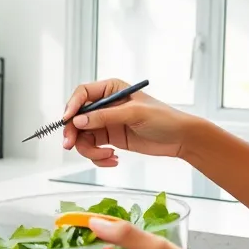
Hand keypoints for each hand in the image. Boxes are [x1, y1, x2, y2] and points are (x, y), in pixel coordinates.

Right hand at [62, 79, 193, 165]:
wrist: (180, 139)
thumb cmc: (163, 118)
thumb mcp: (134, 114)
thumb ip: (105, 117)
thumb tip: (78, 121)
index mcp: (111, 90)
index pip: (83, 94)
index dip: (72, 106)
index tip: (67, 121)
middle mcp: (105, 105)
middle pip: (77, 118)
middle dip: (73, 133)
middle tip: (71, 145)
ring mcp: (106, 123)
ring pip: (83, 136)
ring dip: (90, 150)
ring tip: (107, 157)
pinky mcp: (110, 139)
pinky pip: (93, 148)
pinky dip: (99, 157)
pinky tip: (114, 159)